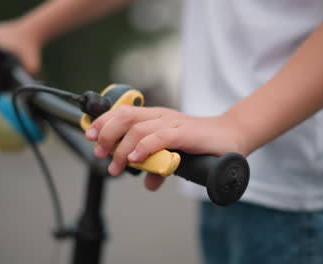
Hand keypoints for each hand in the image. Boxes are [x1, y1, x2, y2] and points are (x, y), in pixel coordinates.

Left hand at [84, 105, 243, 190]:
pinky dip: (144, 147)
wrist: (233, 136)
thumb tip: (149, 184)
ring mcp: (173, 123)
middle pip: (125, 116)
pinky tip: (134, 159)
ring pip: (138, 127)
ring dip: (121, 147)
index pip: (123, 113)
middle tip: (98, 151)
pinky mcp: (185, 133)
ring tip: (114, 164)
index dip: (103, 122)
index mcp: (155, 118)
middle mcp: (161, 116)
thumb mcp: (176, 156)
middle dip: (106, 133)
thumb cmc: (203, 143)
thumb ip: (160, 167)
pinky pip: (159, 137)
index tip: (90, 136)